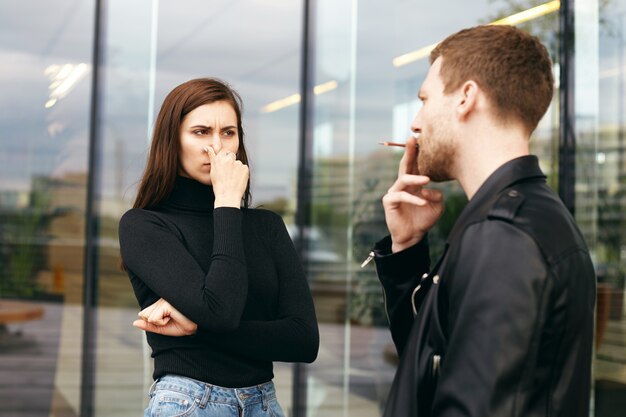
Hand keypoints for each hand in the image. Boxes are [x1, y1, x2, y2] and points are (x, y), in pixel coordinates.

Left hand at [133, 298, 197, 335]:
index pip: (144, 313)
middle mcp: (161, 298)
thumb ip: (149, 325)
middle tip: (170, 319)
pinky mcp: (166, 303)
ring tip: (173, 317)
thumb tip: (134, 322)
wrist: (198, 325)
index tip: (168, 319)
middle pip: (144, 314)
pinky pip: (154, 318)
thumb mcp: (163, 328)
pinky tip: (173, 317)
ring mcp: (163, 300)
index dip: (154, 322)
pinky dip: (162, 322)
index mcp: (161, 301)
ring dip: (160, 322)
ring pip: (148, 316)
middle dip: (155, 322)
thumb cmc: (183, 324)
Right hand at [206, 147, 248, 207]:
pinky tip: (238, 179)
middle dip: (231, 161)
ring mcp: (238, 163)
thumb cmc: (219, 185)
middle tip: (229, 172)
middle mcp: (228, 159)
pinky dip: (242, 172)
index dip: (225, 157)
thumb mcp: (213, 170)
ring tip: (233, 178)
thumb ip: (212, 156)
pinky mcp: (245, 168)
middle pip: (231, 155)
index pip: (224, 151)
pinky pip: (244, 168)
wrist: (228, 196)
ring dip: (236, 168)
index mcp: (219, 159)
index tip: (225, 164)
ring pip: (238, 163)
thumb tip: (207, 147)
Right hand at [382, 136, 443, 252]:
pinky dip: (413, 198)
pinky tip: (422, 202)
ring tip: (427, 180)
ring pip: (404, 179)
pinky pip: (401, 195)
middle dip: (408, 151)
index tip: (421, 139)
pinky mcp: (389, 201)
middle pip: (405, 164)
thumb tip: (429, 188)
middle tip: (411, 139)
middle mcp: (403, 185)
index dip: (417, 152)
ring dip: (416, 178)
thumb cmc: (424, 219)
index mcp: (414, 183)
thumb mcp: (437, 206)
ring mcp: (395, 191)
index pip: (416, 165)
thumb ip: (437, 195)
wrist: (413, 236)